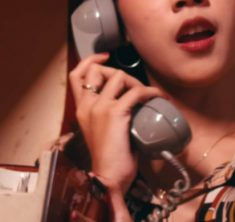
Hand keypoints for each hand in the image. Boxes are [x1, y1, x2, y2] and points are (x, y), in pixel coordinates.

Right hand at [68, 53, 164, 193]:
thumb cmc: (110, 159)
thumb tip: (129, 104)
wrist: (108, 177)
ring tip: (145, 94)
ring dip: (136, 81)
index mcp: (81, 110)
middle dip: (118, 71)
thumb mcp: (102, 131)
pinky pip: (135, 92)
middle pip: (98, 70)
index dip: (90, 61)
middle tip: (134, 84)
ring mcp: (99, 107)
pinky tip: (157, 98)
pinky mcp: (114, 113)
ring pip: (118, 76)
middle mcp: (87, 105)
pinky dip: (150, 91)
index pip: (77, 75)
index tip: (104, 58)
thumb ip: (107, 115)